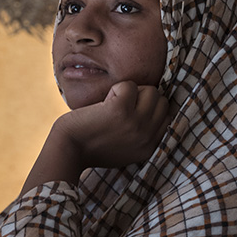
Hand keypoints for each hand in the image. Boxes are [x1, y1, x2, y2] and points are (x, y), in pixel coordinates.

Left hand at [55, 81, 170, 170]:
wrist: (68, 151)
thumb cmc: (92, 146)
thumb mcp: (126, 149)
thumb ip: (142, 134)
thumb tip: (155, 105)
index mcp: (149, 147)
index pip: (168, 117)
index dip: (151, 108)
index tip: (134, 109)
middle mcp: (146, 136)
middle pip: (162, 101)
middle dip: (143, 97)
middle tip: (121, 106)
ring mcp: (135, 123)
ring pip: (150, 90)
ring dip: (131, 92)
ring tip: (113, 104)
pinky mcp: (120, 110)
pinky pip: (129, 85)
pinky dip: (115, 89)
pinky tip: (103, 103)